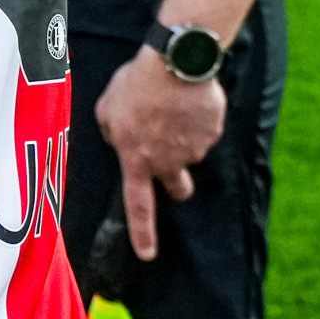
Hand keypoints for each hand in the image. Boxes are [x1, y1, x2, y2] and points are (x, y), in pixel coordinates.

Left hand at [96, 47, 228, 262]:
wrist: (175, 64)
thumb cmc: (135, 85)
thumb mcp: (106, 109)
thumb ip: (112, 133)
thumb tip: (121, 141)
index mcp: (137, 160)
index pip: (138, 207)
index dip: (142, 233)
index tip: (147, 254)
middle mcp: (168, 162)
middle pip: (178, 187)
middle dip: (177, 184)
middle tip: (173, 165)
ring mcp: (194, 149)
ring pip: (190, 152)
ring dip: (182, 136)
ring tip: (171, 106)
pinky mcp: (213, 132)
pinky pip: (204, 130)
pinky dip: (196, 119)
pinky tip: (187, 99)